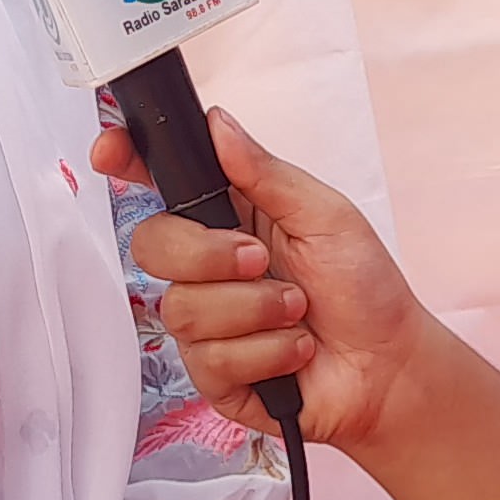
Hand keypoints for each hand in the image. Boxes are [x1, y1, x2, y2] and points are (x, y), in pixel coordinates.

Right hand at [95, 110, 444, 458]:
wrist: (389, 367)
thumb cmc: (365, 288)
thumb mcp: (326, 216)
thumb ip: (267, 173)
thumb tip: (218, 125)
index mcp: (231, 215)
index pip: (160, 181)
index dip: (126, 162)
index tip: (110, 154)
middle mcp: (209, 266)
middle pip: (152, 244)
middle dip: (210, 255)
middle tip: (263, 261)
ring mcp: (207, 322)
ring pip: (182, 307)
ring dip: (255, 310)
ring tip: (298, 312)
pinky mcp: (214, 374)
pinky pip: (209, 359)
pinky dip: (266, 352)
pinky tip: (294, 351)